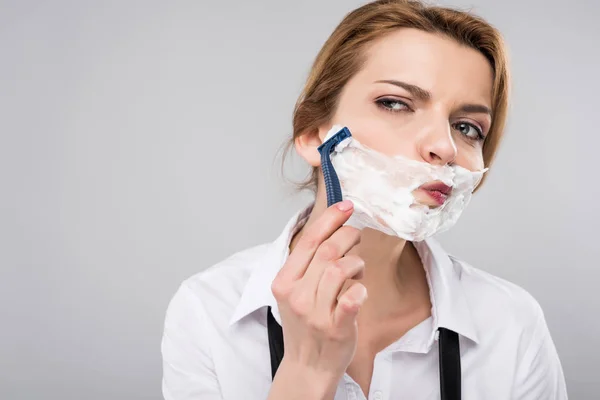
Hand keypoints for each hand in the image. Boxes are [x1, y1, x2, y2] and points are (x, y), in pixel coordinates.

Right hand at [271, 200, 366, 381]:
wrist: (307, 365)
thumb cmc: (305, 324)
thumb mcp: (295, 291)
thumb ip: (307, 264)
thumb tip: (332, 229)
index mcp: (284, 281)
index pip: (308, 240)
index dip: (330, 218)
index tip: (346, 205)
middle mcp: (297, 295)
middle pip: (327, 251)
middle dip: (349, 236)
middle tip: (357, 236)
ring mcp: (315, 312)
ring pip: (340, 269)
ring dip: (356, 262)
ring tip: (357, 270)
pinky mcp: (336, 328)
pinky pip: (351, 299)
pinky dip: (360, 289)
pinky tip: (360, 290)